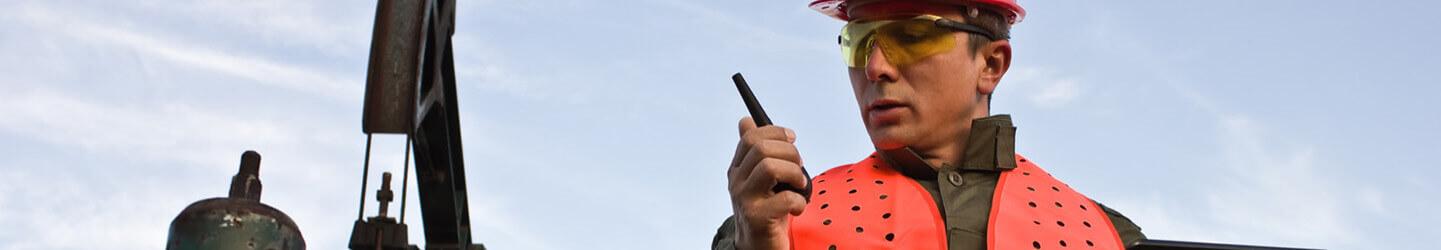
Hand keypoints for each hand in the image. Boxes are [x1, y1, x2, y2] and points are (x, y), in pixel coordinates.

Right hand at [727, 116, 808, 249]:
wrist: (758, 247)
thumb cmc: (765, 210)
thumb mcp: (759, 179)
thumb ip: (754, 152)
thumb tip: (745, 121)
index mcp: (737, 169)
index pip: (751, 137)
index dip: (776, 132)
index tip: (793, 139)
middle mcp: (736, 181)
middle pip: (761, 148)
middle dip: (790, 153)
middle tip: (799, 169)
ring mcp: (744, 199)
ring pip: (770, 167)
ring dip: (794, 174)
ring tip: (800, 186)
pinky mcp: (756, 217)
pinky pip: (784, 198)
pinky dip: (799, 201)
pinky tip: (797, 208)